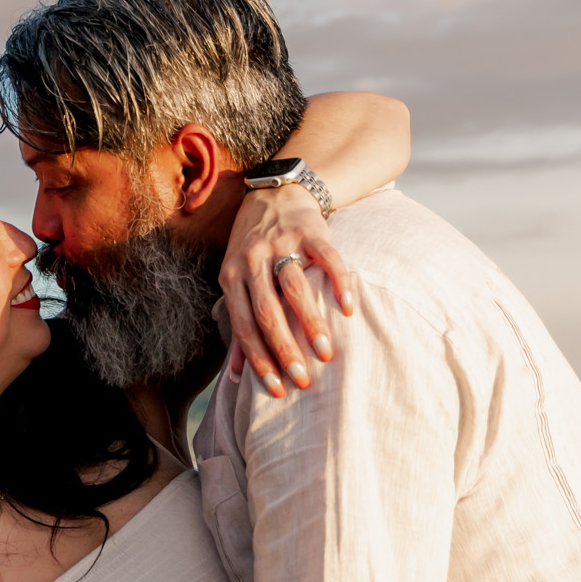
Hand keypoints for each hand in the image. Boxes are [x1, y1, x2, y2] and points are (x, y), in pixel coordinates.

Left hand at [219, 184, 355, 397]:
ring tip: (326, 354)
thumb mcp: (237, 281)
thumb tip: (234, 377)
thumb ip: (240, 325)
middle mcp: (252, 261)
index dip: (259, 359)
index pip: (244, 326)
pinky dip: (338, 283)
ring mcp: (281, 244)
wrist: (275, 192)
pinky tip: (349, 308)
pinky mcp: (310, 230)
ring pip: (295, 288)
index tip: (277, 389)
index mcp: (231, 277)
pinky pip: (327, 259)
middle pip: (267, 312)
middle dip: (284, 349)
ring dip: (311, 324)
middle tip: (303, 380)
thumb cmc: (254, 248)